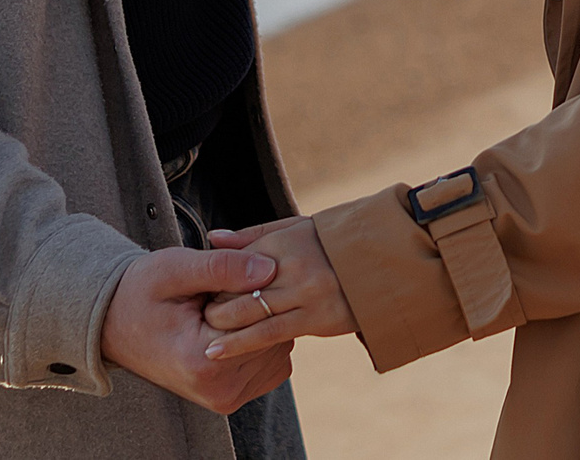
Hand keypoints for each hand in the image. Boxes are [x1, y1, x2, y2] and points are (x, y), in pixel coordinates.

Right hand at [101, 245, 293, 413]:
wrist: (114, 325)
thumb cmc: (141, 292)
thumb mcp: (176, 268)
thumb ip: (223, 267)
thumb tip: (270, 268)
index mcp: (203, 363)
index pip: (263, 318)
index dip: (252, 288)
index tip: (224, 278)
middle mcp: (219, 391)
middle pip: (274, 336)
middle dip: (260, 307)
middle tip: (222, 291)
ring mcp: (227, 399)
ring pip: (278, 350)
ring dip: (261, 324)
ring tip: (222, 309)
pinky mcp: (232, 397)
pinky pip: (272, 364)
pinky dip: (259, 341)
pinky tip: (232, 325)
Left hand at [198, 218, 355, 356]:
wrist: (384, 261)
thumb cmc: (331, 242)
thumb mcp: (293, 228)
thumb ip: (251, 236)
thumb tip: (212, 237)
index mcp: (284, 241)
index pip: (236, 262)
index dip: (213, 278)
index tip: (197, 291)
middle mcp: (293, 267)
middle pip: (239, 289)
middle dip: (214, 306)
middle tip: (196, 318)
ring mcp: (306, 294)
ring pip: (251, 313)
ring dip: (224, 327)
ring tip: (201, 339)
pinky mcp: (318, 319)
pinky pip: (273, 334)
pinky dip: (243, 343)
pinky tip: (219, 351)